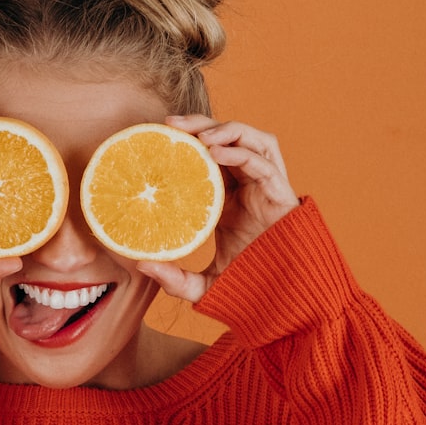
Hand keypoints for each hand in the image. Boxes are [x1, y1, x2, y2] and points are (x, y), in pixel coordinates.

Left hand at [138, 115, 299, 303]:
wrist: (283, 300)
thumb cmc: (248, 286)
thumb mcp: (203, 284)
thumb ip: (174, 278)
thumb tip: (142, 266)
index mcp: (229, 197)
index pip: (209, 156)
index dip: (188, 140)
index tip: (159, 135)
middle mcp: (248, 186)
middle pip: (228, 138)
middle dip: (202, 124)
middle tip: (171, 124)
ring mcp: (267, 188)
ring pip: (251, 140)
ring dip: (226, 129)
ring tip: (198, 136)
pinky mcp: (281, 194)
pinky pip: (263, 162)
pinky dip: (240, 152)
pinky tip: (216, 153)